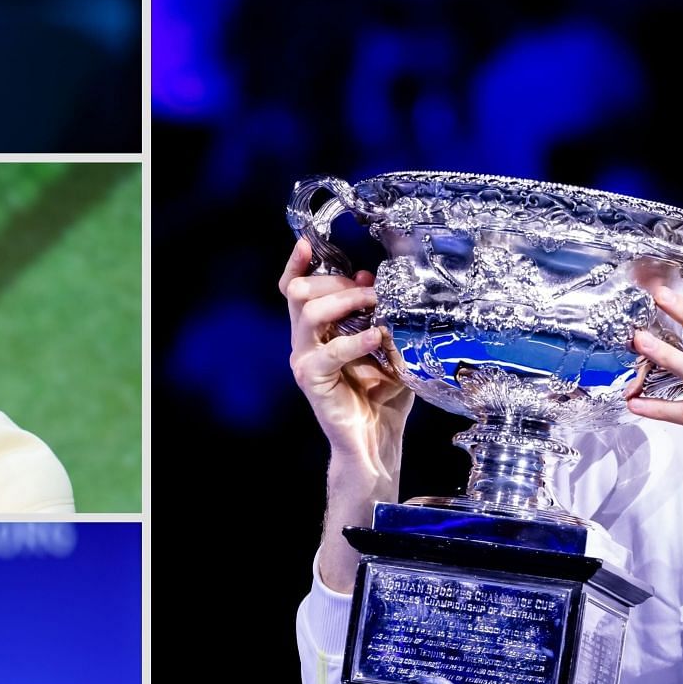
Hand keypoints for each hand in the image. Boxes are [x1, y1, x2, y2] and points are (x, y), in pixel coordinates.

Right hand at [279, 238, 413, 476]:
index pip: (295, 289)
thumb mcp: (386, 346)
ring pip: (310, 314)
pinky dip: (355, 340)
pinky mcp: (312, 381)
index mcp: (317, 331)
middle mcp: (304, 342)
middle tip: (368, 288)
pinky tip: (375, 337)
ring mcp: (304, 360)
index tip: (308, 243)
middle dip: (336, 281)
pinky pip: (328, 352)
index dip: (297, 264)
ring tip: (374, 304)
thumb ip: (378, 314)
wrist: (376, 440)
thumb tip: (372, 281)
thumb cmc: (382, 395)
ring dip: (344, 301)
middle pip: (301, 293)